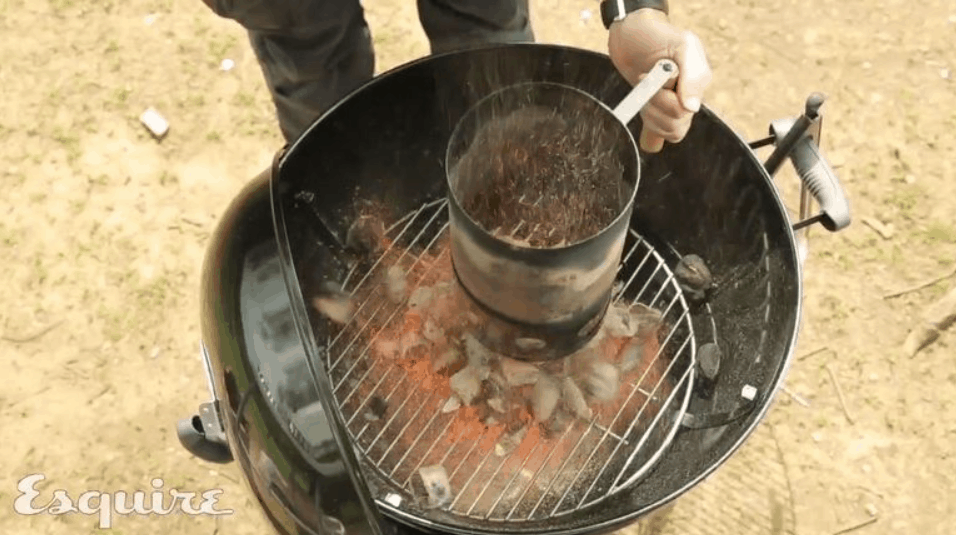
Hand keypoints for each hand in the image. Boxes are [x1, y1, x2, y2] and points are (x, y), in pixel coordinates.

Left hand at [607, 9, 711, 152]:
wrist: (631, 35)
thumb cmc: (658, 36)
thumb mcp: (683, 46)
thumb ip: (693, 75)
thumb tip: (692, 108)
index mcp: (698, 83)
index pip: (683, 110)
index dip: (662, 96)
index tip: (651, 74)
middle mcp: (689, 98)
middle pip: (676, 124)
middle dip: (654, 104)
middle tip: (643, 80)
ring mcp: (674, 107)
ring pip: (669, 131)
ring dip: (649, 114)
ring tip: (643, 91)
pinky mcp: (658, 113)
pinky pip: (660, 138)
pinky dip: (650, 133)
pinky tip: (645, 116)